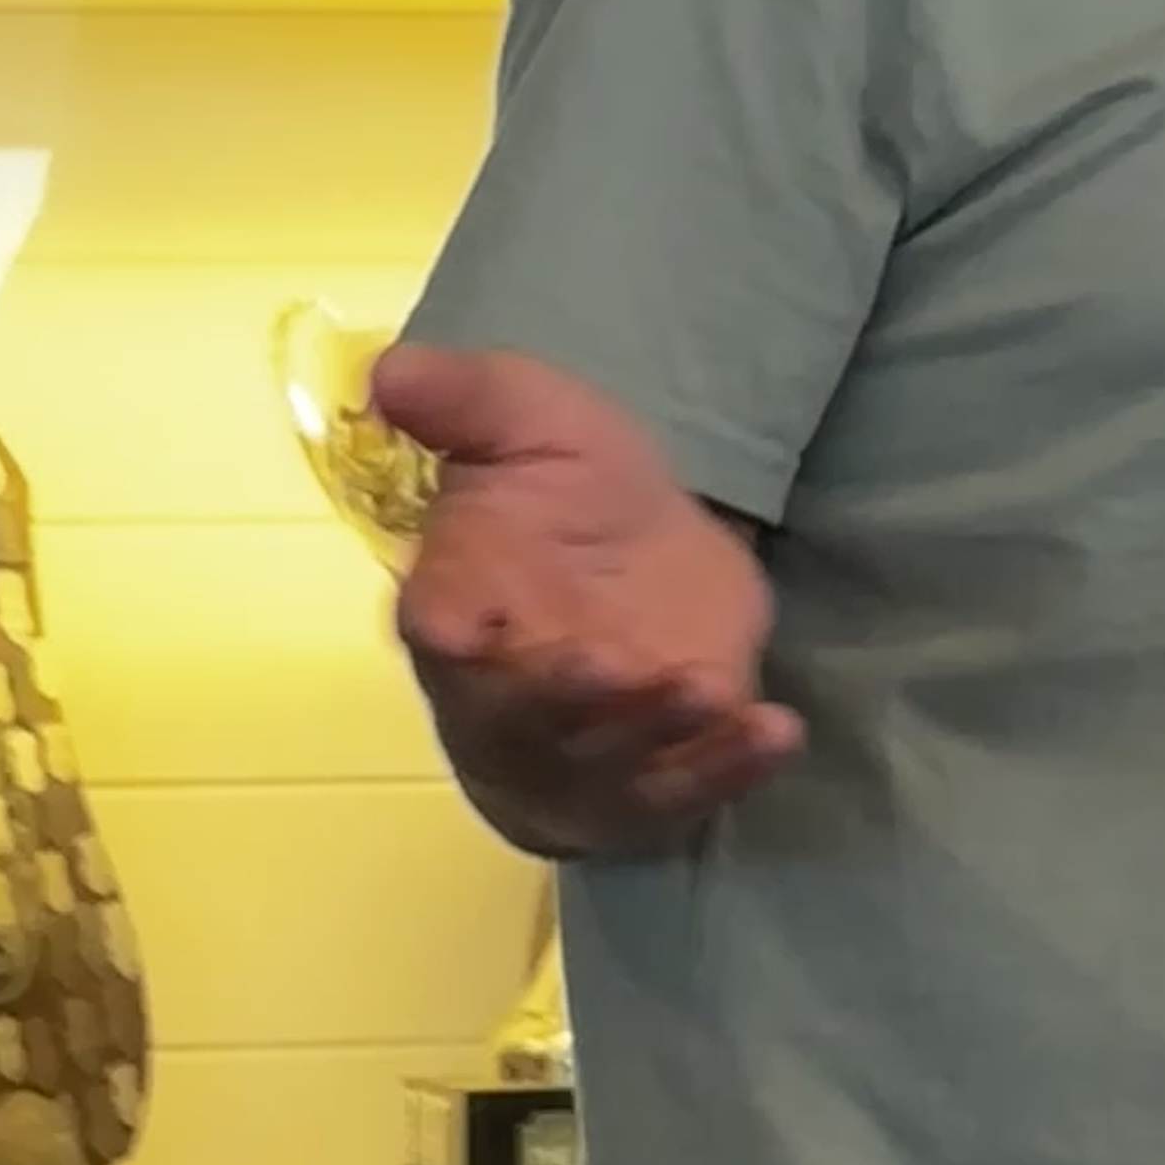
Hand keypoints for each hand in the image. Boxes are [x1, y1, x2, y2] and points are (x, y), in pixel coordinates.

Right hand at [371, 345, 801, 859]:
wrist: (647, 552)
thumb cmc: (571, 491)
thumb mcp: (529, 422)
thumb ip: (465, 398)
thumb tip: (388, 369)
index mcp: (452, 610)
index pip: (435, 632)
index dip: (451, 638)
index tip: (468, 632)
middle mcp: (499, 698)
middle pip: (518, 721)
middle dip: (564, 703)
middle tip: (618, 665)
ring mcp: (573, 755)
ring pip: (601, 769)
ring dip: (652, 738)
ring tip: (707, 691)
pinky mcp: (649, 784)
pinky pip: (682, 795)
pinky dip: (728, 771)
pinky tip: (776, 731)